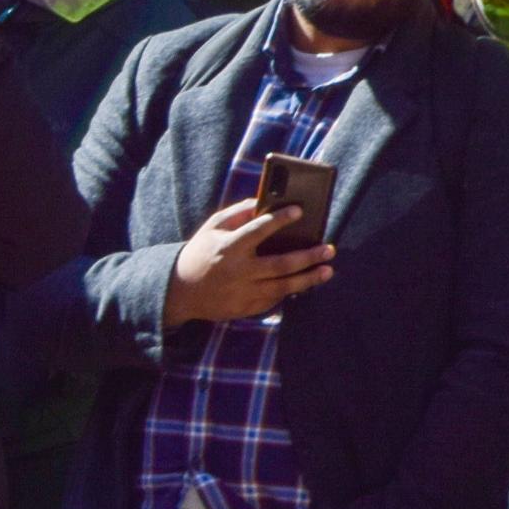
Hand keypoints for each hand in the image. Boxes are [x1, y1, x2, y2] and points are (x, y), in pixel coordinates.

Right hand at [162, 198, 332, 325]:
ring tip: (328, 270)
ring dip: (308, 279)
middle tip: (329, 248)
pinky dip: (289, 290)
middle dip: (307, 257)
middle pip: (280, 265)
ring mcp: (241, 293)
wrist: (179, 291)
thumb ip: (239, 213)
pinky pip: (273, 299)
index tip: (300, 210)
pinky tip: (305, 282)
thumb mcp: (213, 228)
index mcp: (228, 248)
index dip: (279, 220)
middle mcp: (237, 272)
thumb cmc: (201, 251)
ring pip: (282, 287)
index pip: (257, 231)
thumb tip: (265, 200)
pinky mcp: (244, 308)